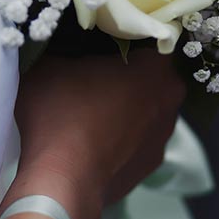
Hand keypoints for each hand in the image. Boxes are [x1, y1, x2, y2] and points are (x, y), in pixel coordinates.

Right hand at [0, 48, 185, 218]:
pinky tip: (97, 138)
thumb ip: (63, 47)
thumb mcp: (49, 64)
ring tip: (94, 109)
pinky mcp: (151, 164)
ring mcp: (163, 136)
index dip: (127, 37)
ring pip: (148, 108)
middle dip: (130, 72)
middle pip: (152, 74)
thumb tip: (61, 44)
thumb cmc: (60, 112)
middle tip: (97, 71)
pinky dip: (124, 136)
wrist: (62, 181)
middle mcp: (170, 99)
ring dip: (128, 105)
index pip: (151, 38)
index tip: (105, 40)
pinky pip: (139, 139)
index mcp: (156, 67)